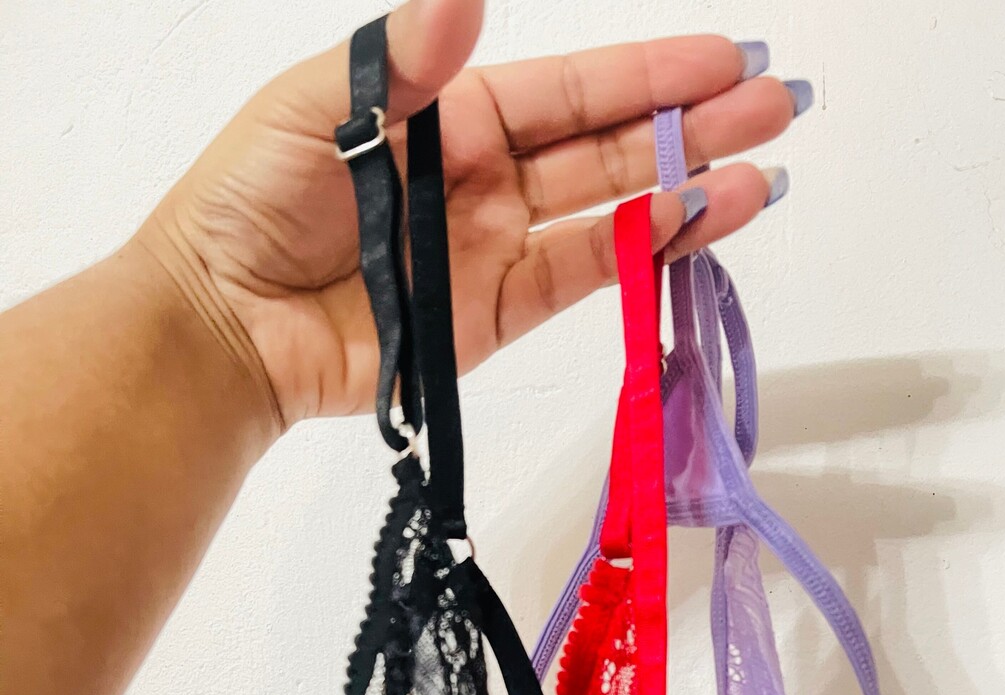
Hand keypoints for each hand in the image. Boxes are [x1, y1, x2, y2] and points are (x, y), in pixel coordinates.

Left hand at [140, 0, 801, 433]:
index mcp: (450, 115)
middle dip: (695, 125)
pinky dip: (639, 254)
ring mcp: (497, 252)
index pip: (571, 90)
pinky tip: (694, 223)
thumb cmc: (250, 202)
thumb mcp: (317, 106)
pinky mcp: (495, 320)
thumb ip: (402, 61)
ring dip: (688, 193)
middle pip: (610, 147)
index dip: (648, 73)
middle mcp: (487, 181)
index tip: (725, 57)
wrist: (224, 325)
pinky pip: (580, 279)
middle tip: (779, 104)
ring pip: (611, 214)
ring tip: (763, 174)